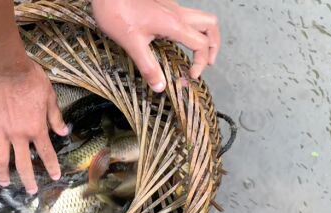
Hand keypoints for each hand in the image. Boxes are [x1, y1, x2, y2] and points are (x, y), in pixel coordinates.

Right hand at [0, 60, 68, 193]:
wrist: (6, 69)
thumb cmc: (30, 79)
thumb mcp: (50, 96)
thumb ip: (55, 117)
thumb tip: (64, 132)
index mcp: (36, 129)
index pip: (46, 153)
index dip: (52, 167)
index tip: (55, 177)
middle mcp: (19, 135)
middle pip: (23, 164)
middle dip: (28, 180)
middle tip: (31, 191)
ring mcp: (2, 131)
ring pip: (2, 159)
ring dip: (3, 174)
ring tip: (4, 184)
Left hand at [92, 0, 219, 91]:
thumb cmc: (117, 14)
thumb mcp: (132, 44)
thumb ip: (148, 66)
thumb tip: (160, 87)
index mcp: (174, 24)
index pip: (201, 44)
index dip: (201, 63)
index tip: (191, 76)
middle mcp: (178, 14)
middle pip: (210, 25)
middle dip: (213, 45)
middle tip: (206, 62)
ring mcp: (172, 8)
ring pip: (201, 17)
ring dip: (205, 34)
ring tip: (199, 51)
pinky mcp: (164, 6)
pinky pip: (186, 15)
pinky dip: (191, 28)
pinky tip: (177, 39)